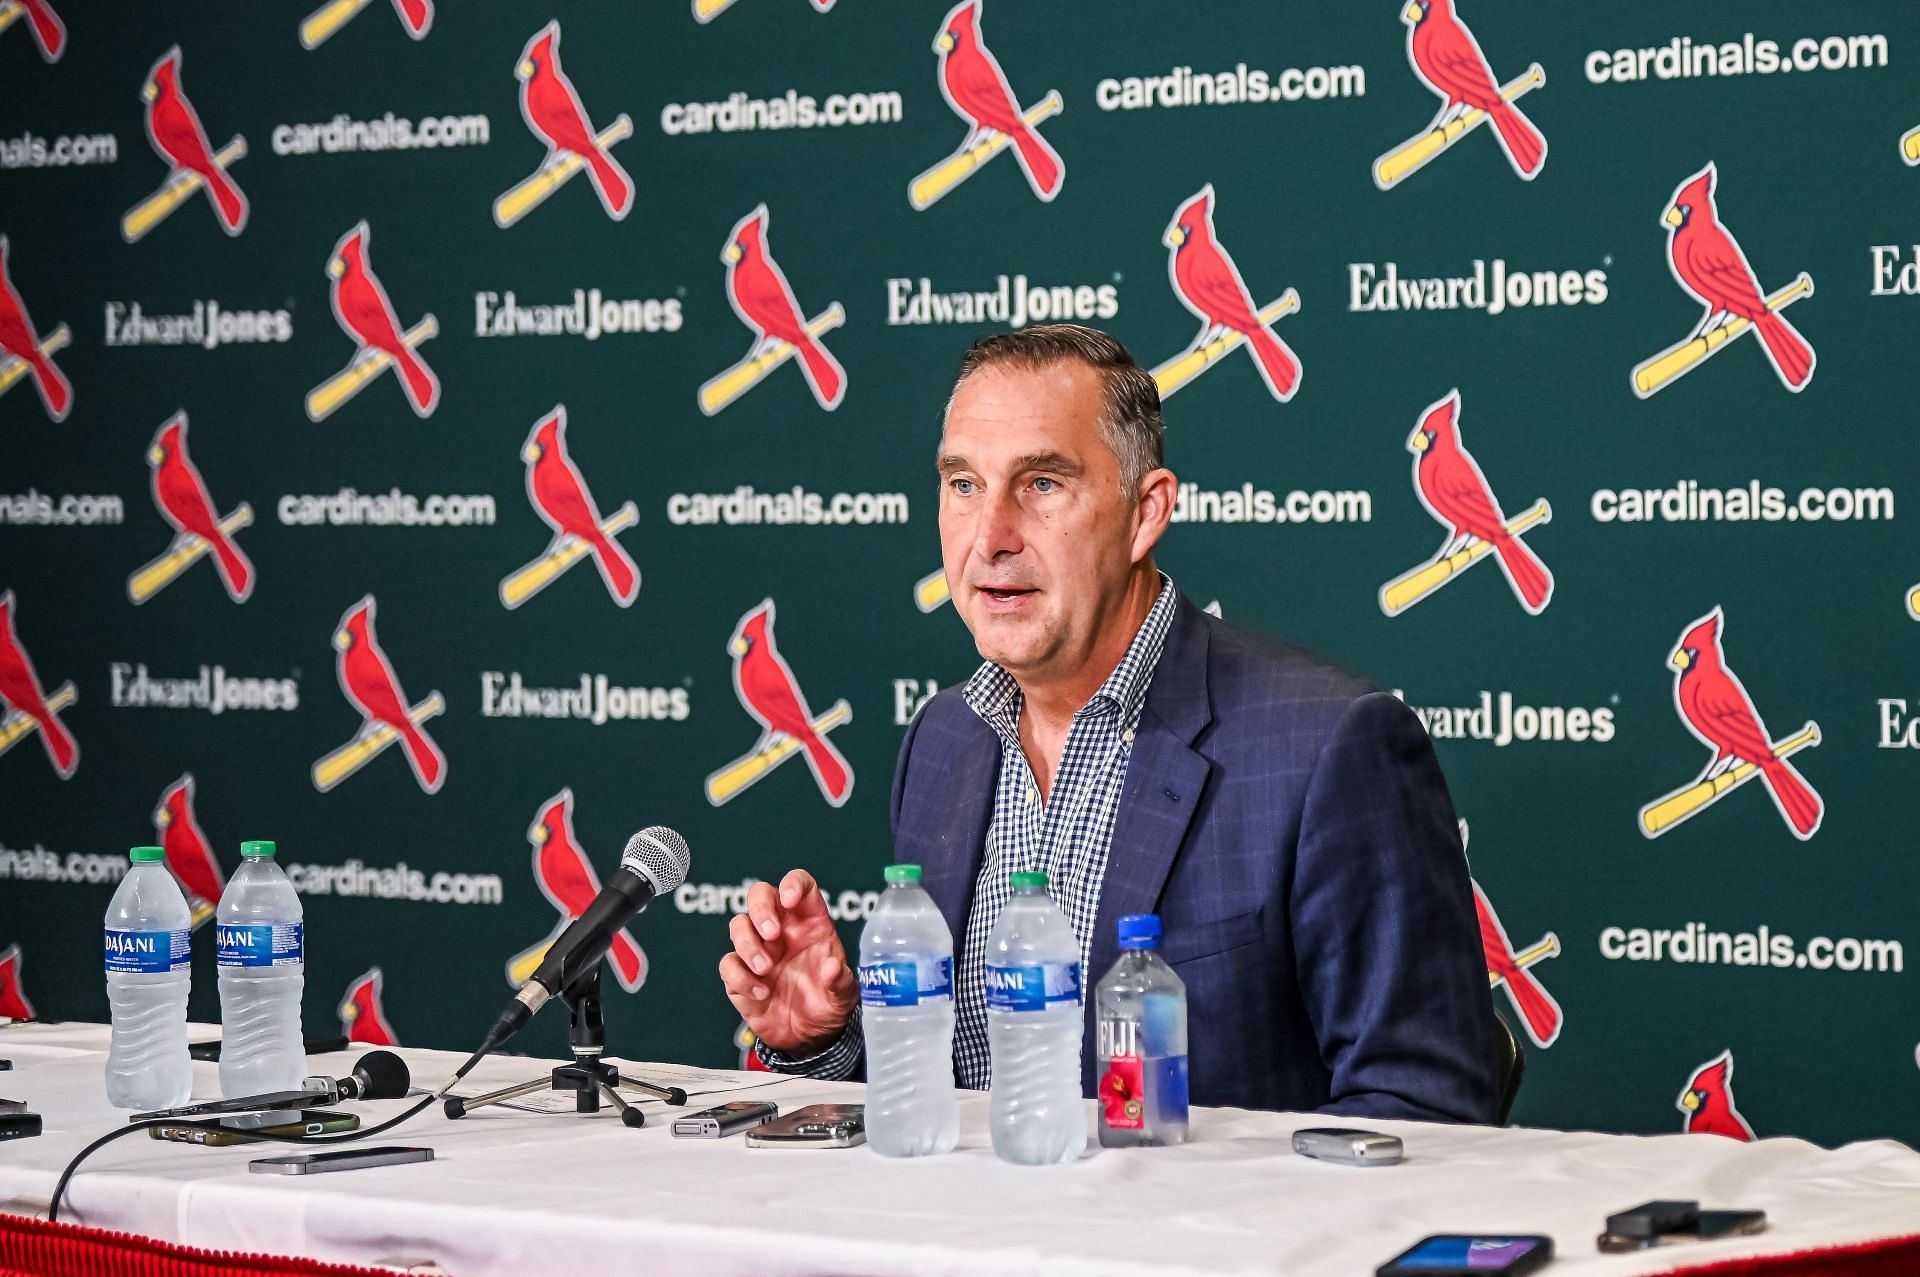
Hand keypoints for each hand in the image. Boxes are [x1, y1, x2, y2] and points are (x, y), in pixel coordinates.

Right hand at [719, 868, 857, 1055]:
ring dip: (748, 944)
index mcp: (810, 923)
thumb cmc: (828, 1004)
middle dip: (761, 908)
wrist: (808, 1037)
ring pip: (739, 925)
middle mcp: (782, 930)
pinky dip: (741, 977)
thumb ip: (840, 981)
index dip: (793, 883)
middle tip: (771, 934)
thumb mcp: (844, 996)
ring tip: (766, 969)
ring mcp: (758, 950)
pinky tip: (761, 993)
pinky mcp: (740, 975)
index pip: (801, 886)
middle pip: (760, 895)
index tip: (790, 898)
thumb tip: (832, 967)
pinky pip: (729, 964)